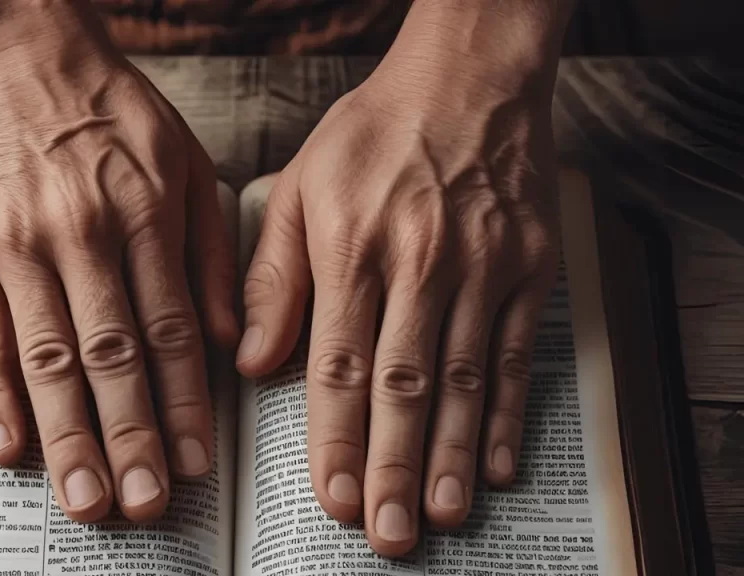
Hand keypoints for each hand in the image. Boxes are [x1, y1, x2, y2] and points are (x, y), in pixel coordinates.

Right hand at [0, 0, 237, 522]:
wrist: (22, 51)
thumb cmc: (116, 112)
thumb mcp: (189, 162)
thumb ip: (212, 253)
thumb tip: (231, 341)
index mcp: (146, 215)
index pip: (172, 331)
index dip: (186, 405)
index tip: (198, 464)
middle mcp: (83, 234)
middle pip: (112, 356)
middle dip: (131, 438)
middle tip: (145, 505)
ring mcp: (18, 242)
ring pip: (47, 356)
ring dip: (67, 434)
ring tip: (84, 501)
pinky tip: (6, 447)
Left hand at [238, 1, 570, 556]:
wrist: (468, 77)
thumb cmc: (375, 132)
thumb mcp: (301, 188)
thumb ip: (274, 279)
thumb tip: (255, 364)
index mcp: (352, 247)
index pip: (339, 364)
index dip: (336, 438)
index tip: (334, 498)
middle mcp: (419, 262)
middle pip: (403, 385)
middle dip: (394, 467)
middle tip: (388, 535)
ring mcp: (482, 266)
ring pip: (463, 379)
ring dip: (451, 455)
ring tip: (441, 516)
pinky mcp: (528, 266)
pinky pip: (516, 352)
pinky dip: (507, 413)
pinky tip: (496, 463)